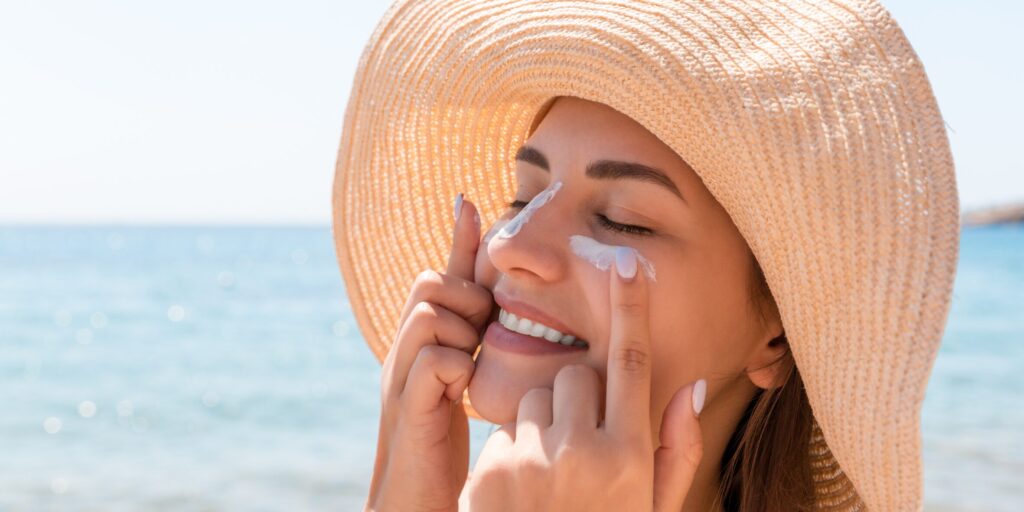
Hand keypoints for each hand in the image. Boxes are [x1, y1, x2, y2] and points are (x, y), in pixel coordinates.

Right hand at [366, 194, 491, 511]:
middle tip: (481, 331)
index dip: (457, 240)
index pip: (440, 277)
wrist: (416, 506)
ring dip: (461, 329)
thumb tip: (499, 312)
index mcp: (423, 345)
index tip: (471, 200)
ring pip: (429, 311)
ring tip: (472, 361)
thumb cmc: (445, 448)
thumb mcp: (465, 387)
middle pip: (429, 282)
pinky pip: (433, 358)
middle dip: (464, 295)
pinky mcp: (407, 409)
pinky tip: (465, 390)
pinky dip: (455, 367)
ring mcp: (401, 378)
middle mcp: (405, 353)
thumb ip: (478, 347)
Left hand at [465, 247, 705, 510]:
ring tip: (551, 479)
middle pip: (575, 376)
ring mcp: (531, 463)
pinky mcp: (489, 473)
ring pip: (535, 399)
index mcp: (630, 457)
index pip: (632, 364)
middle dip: (578, 398)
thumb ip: (677, 449)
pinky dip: (515, 451)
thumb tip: (690, 383)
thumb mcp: (654, 508)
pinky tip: (522, 496)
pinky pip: (504, 432)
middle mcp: (582, 453)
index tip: (625, 263)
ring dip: (544, 425)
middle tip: (580, 447)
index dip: (630, 308)